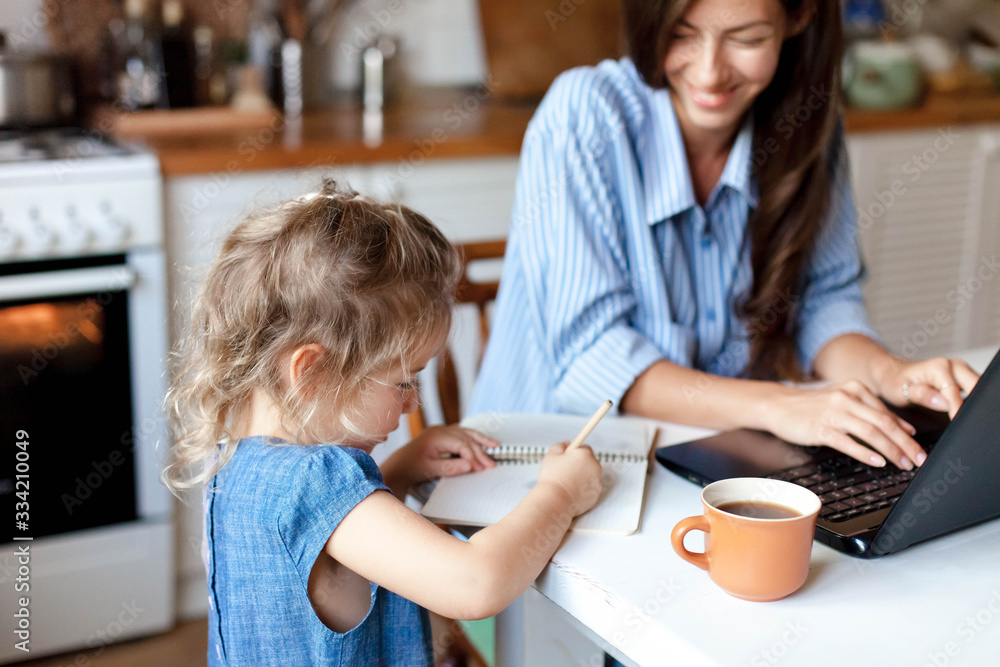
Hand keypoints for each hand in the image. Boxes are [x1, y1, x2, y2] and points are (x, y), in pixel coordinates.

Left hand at [404, 425, 497, 480]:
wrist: (399, 465)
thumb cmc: (412, 467)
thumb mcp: (431, 470)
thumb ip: (451, 467)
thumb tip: (471, 465)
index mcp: (436, 436)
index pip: (461, 444)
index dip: (473, 456)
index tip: (480, 468)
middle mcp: (440, 430)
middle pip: (466, 438)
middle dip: (480, 452)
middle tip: (491, 465)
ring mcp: (441, 430)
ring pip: (465, 432)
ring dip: (481, 440)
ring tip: (495, 445)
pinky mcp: (443, 434)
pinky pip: (461, 433)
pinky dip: (472, 438)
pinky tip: (481, 441)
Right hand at [537, 442, 602, 516]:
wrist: (555, 501)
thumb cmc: (553, 478)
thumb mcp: (551, 455)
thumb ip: (560, 445)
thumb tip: (567, 443)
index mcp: (585, 454)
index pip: (584, 448)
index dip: (574, 452)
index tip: (567, 457)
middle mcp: (595, 467)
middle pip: (589, 461)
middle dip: (579, 464)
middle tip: (565, 471)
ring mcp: (597, 482)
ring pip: (590, 475)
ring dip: (582, 477)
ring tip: (567, 483)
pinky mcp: (596, 495)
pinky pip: (590, 488)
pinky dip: (583, 489)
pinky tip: (571, 492)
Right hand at [763, 381, 925, 469]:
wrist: (778, 405)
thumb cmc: (811, 407)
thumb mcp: (843, 402)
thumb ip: (871, 412)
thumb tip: (903, 429)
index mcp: (856, 389)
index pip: (888, 414)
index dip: (907, 433)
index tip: (919, 449)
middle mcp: (847, 398)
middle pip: (884, 423)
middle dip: (906, 444)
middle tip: (920, 460)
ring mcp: (833, 412)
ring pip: (871, 432)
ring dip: (891, 450)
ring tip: (904, 464)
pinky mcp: (820, 428)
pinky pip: (847, 442)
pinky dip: (865, 453)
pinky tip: (878, 462)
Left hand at [877, 356, 979, 418]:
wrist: (891, 373)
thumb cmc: (894, 381)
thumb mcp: (902, 391)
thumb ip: (923, 396)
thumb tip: (943, 403)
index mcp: (939, 367)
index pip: (955, 393)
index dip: (957, 409)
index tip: (957, 422)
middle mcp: (953, 365)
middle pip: (975, 386)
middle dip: (974, 404)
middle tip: (965, 422)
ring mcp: (960, 370)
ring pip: (978, 387)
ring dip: (975, 402)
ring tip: (963, 418)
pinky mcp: (962, 377)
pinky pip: (974, 389)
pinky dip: (972, 400)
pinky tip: (964, 411)